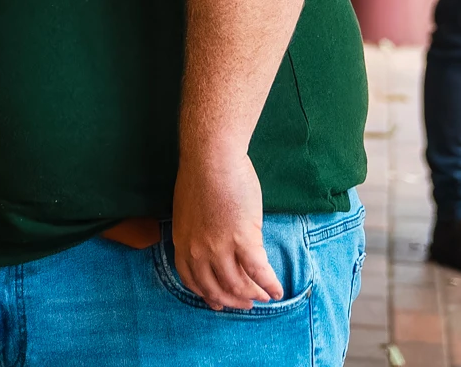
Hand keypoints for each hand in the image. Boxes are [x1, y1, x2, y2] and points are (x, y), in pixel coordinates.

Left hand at [171, 151, 283, 310]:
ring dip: (253, 294)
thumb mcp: (188, 211)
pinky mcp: (243, 239)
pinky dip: (269, 284)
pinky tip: (278, 290)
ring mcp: (220, 247)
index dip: (208, 295)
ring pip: (237, 284)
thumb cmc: (201, 174)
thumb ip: (197, 233)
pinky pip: (258, 270)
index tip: (219, 302)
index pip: (193, 281)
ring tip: (264, 297)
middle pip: (215, 288)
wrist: (212, 157)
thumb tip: (214, 243)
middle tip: (246, 304)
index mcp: (182, 243)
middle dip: (232, 300)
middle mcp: (198, 251)